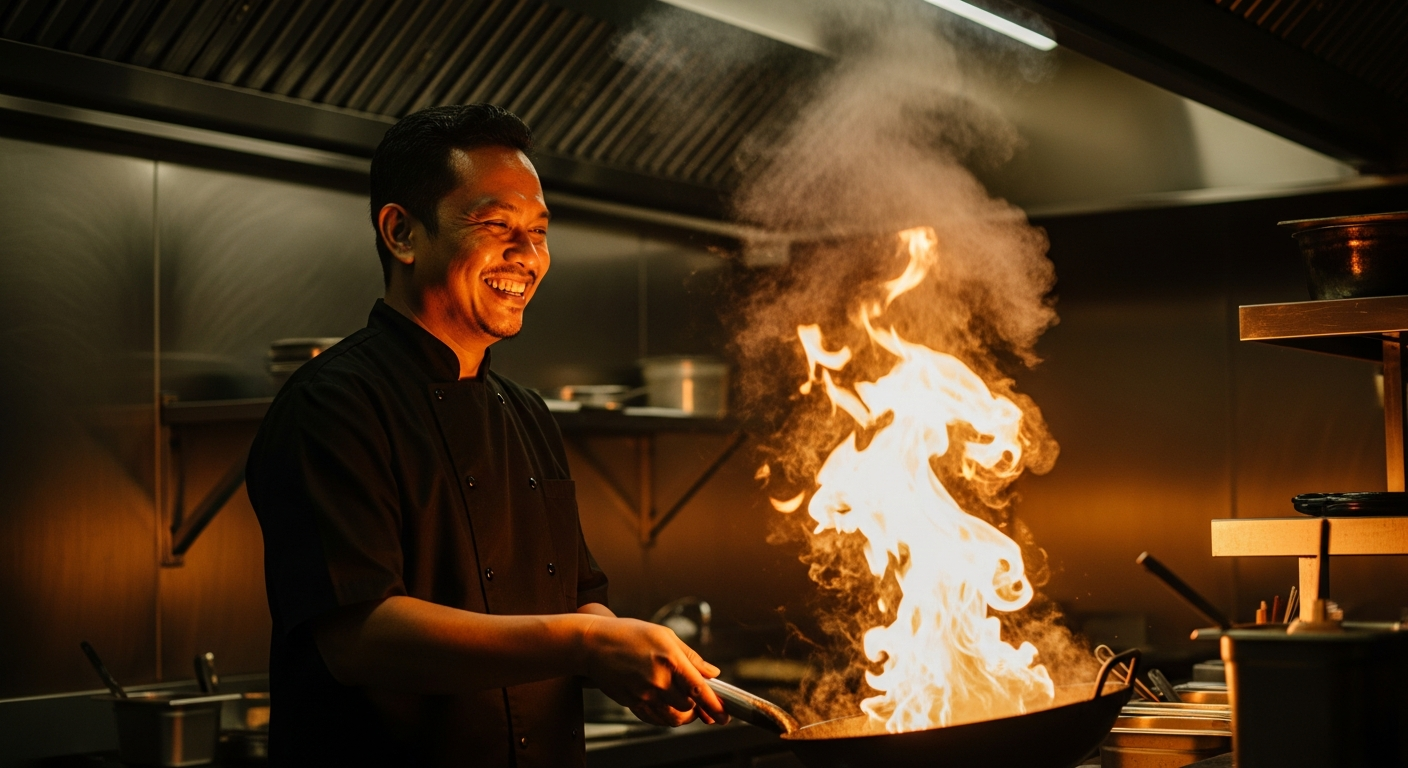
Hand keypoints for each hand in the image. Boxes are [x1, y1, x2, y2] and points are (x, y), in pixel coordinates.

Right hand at [579, 616, 727, 726]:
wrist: (594, 643)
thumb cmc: (629, 634)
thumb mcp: (665, 636)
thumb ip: (691, 656)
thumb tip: (712, 673)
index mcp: (670, 659)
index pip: (699, 689)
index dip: (715, 705)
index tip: (724, 715)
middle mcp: (658, 679)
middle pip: (689, 707)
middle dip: (698, 707)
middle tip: (701, 703)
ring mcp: (644, 694)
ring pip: (673, 718)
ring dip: (683, 715)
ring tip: (686, 706)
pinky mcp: (632, 703)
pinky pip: (655, 719)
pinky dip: (666, 718)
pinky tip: (667, 708)